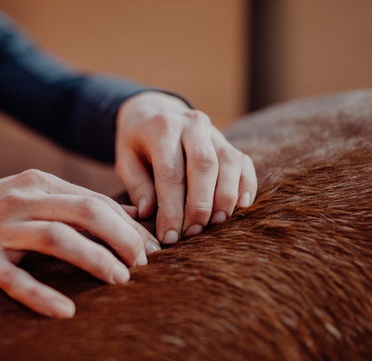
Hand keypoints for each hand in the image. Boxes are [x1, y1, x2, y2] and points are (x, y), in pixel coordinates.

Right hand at [0, 170, 159, 318]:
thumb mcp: (35, 197)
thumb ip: (79, 204)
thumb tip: (134, 216)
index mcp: (40, 183)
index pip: (96, 201)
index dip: (129, 226)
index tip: (153, 250)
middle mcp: (22, 200)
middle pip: (85, 212)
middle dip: (122, 238)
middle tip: (143, 264)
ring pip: (56, 238)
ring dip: (94, 259)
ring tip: (120, 280)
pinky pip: (14, 279)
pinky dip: (41, 296)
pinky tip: (66, 311)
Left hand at [115, 92, 256, 243]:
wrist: (154, 113)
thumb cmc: (137, 144)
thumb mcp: (126, 160)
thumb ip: (137, 186)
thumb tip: (149, 213)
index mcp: (162, 128)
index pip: (171, 172)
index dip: (172, 209)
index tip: (169, 236)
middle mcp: (192, 124)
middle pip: (204, 166)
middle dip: (200, 205)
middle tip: (193, 233)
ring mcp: (214, 131)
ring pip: (228, 163)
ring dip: (225, 197)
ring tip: (215, 223)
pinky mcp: (228, 142)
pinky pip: (243, 162)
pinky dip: (246, 185)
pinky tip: (241, 206)